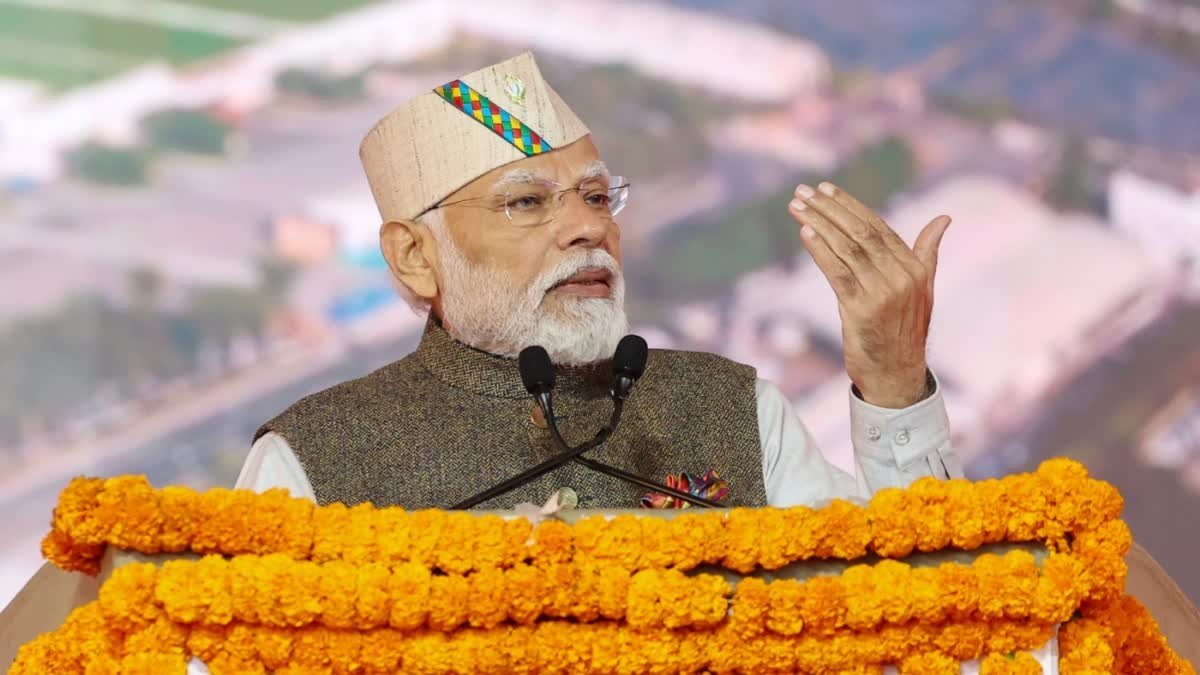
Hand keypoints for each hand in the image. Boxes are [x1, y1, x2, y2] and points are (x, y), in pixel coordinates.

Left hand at [787, 182, 949, 408]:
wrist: (897, 376)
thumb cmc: (905, 331)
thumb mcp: (923, 289)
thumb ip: (927, 252)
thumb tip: (944, 219)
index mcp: (915, 269)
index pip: (878, 227)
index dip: (850, 206)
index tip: (826, 190)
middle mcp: (902, 278)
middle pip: (860, 234)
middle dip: (829, 210)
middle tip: (803, 191)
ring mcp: (882, 294)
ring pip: (847, 250)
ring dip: (818, 224)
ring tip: (797, 206)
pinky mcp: (861, 311)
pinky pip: (837, 274)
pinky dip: (820, 251)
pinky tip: (804, 234)